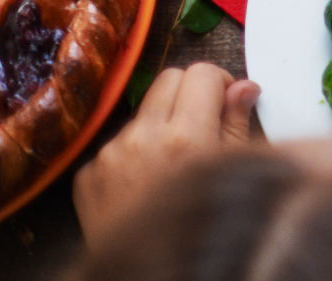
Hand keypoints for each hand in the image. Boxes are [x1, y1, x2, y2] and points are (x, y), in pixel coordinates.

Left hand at [73, 62, 259, 239]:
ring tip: (172, 163)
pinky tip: (145, 182)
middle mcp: (144, 138)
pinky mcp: (88, 172)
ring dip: (160, 125)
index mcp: (187, 137)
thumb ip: (236, 125)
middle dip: (189, 93)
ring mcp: (110, 154)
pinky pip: (116, 143)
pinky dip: (133, 154)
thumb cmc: (194, 227)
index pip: (201, 72)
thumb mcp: (229, 175)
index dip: (219, 83)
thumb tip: (243, 89)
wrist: (145, 273)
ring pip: (142, 112)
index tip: (224, 101)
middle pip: (169, 78)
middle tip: (202, 122)